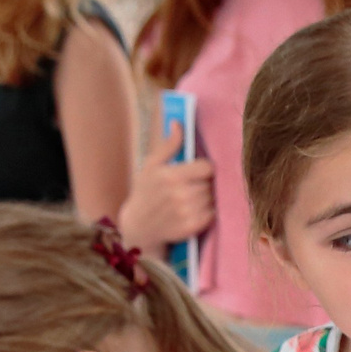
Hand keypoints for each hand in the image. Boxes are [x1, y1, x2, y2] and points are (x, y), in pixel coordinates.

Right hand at [115, 119, 215, 247]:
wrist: (138, 227)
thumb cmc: (145, 192)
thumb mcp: (151, 166)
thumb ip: (168, 145)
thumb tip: (177, 123)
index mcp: (170, 176)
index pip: (207, 168)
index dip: (204, 168)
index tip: (197, 171)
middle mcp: (179, 194)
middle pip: (210, 184)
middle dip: (204, 183)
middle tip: (192, 186)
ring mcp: (185, 212)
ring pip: (212, 199)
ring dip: (206, 198)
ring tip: (192, 198)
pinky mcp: (190, 228)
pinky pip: (211, 214)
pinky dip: (207, 212)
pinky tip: (194, 211)